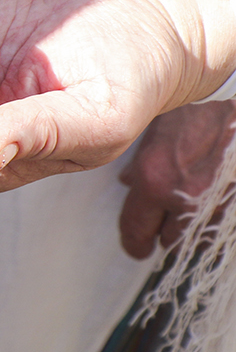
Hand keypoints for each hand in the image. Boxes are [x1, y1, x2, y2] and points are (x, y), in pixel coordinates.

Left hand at [118, 100, 235, 257]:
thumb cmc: (200, 105)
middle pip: (169, 242)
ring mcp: (218, 204)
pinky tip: (213, 203)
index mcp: (154, 180)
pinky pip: (222, 225)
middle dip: (165, 233)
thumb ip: (142, 160)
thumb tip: (129, 181)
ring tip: (190, 210)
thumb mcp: (159, 127)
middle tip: (163, 223)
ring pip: (200, 237)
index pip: (135, 231)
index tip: (135, 246)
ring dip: (193, 228)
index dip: (133, 242)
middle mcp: (184, 199)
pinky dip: (216, 220)